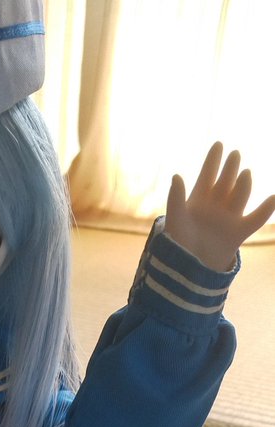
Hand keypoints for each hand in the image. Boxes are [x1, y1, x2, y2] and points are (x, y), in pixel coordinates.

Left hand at [165, 142, 274, 270]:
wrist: (188, 269)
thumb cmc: (178, 243)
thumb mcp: (174, 220)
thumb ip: (175, 199)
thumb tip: (176, 176)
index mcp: (199, 199)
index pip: (207, 174)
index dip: (213, 160)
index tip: (218, 144)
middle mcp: (216, 204)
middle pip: (226, 181)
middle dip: (230, 168)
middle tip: (234, 155)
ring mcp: (229, 216)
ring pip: (240, 194)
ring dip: (243, 184)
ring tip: (244, 174)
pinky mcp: (239, 232)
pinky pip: (257, 218)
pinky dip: (267, 209)